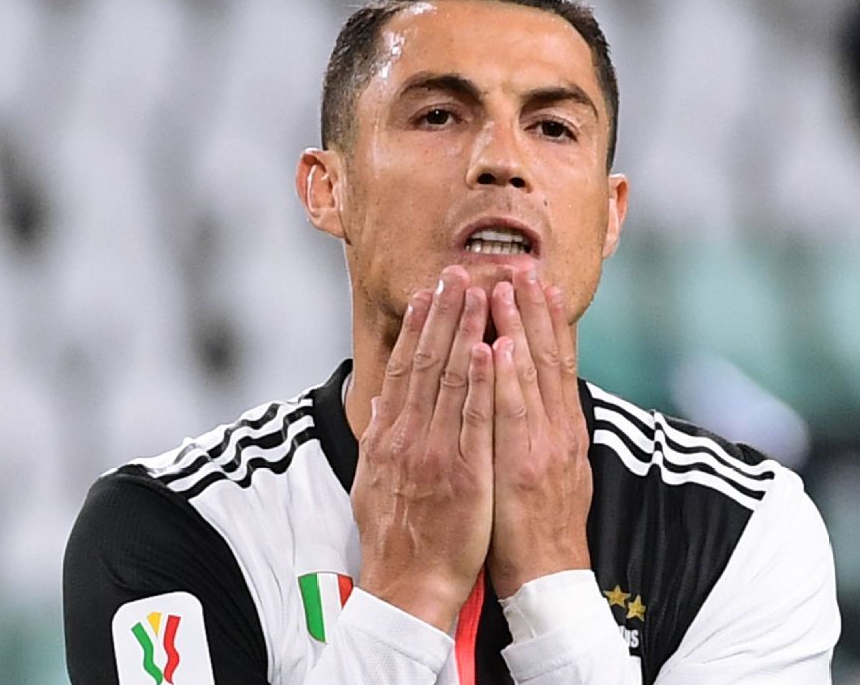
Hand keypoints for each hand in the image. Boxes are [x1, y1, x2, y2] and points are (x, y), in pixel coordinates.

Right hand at [351, 266, 494, 629]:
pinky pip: (474, 419)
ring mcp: (436, 453)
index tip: (430, 292)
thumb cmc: (394, 537)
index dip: (418, 327)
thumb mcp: (372, 482)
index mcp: (389, 437)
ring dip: (465, 332)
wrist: (408, 586)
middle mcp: (408, 437)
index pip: (404, 369)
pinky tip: (488, 349)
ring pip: (451, 380)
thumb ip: (378, 439)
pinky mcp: (465, 473)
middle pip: (426, 362)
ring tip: (478, 291)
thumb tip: (380, 404)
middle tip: (457, 272)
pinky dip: (480, 382)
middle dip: (444, 314)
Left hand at [487, 268, 592, 595]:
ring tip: (510, 288)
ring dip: (521, 328)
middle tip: (526, 267)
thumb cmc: (536, 527)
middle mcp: (558, 429)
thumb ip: (536, 432)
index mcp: (561, 429)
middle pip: (550, 357)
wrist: (548, 578)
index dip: (549, 321)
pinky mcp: (522, 465)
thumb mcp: (545, 470)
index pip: (557, 363)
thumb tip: (526, 399)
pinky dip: (507, 377)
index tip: (540, 284)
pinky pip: (512, 413)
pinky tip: (500, 346)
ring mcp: (543, 445)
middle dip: (537, 310)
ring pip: (533, 375)